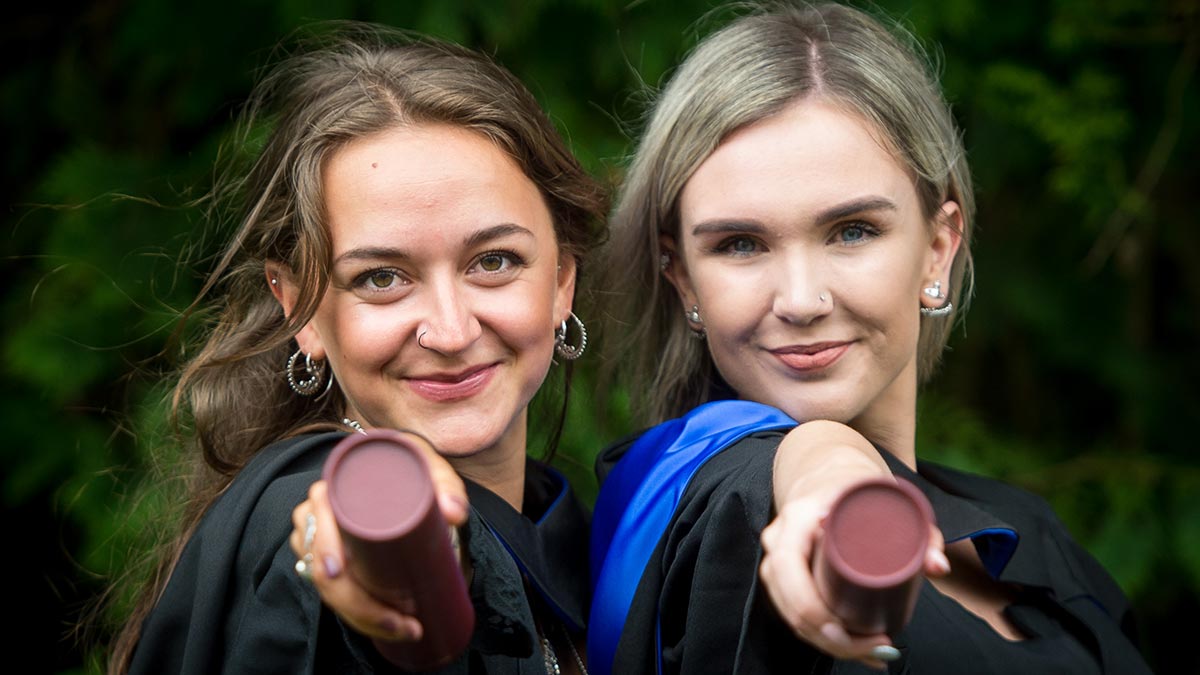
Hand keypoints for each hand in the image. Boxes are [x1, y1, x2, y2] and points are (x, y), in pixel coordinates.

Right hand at [289, 442, 470, 641]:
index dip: (324, 547)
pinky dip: (359, 616)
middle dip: (357, 604)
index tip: (341, 571)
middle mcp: (320, 515)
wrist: (408, 478)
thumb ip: (446, 486)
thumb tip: (452, 513)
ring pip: (328, 590)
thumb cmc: (413, 472)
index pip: (317, 517)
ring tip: (404, 629)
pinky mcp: (332, 565)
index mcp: (336, 487)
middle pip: (322, 567)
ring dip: (361, 616)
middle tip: (399, 622)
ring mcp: (321, 544)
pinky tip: (386, 627)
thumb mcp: (430, 472)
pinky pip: (336, 597)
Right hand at [759, 486, 949, 670]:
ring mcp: (776, 560)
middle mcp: (778, 540)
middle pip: (791, 605)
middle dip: (832, 639)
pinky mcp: (784, 577)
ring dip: (830, 644)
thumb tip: (939, 568)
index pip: (790, 571)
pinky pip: (795, 613)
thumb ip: (920, 530)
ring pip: (792, 616)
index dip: (815, 610)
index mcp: (796, 518)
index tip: (854, 629)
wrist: (827, 471)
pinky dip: (823, 638)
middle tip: (879, 648)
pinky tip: (853, 650)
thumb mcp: (887, 499)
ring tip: (874, 652)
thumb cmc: (857, 486)